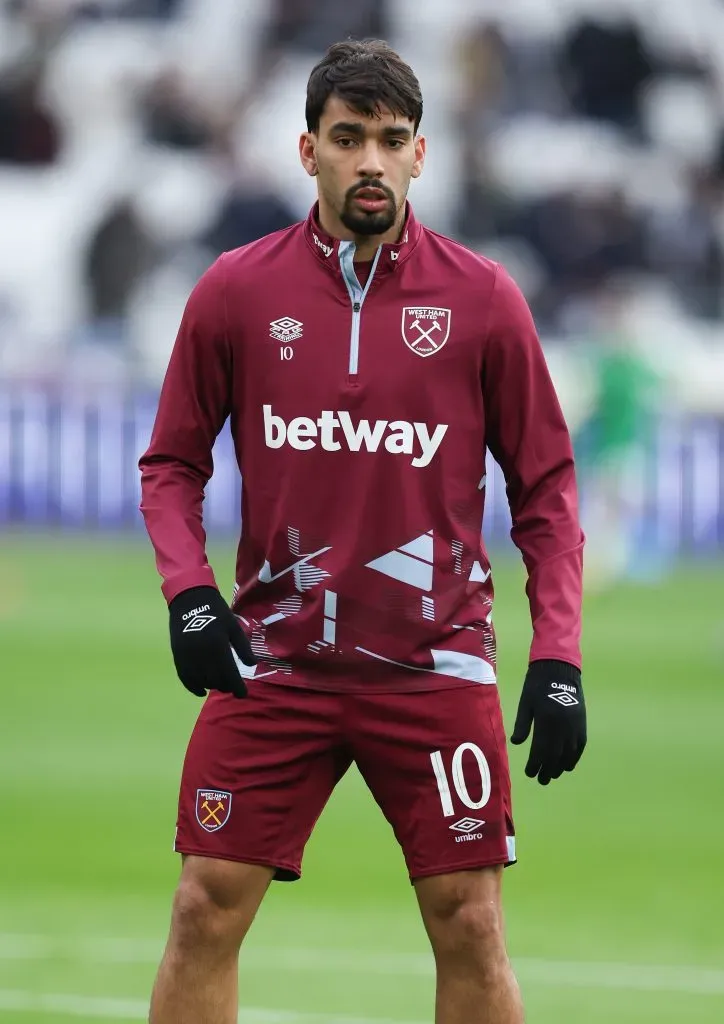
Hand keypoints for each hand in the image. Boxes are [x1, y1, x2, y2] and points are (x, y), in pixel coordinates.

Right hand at [168, 586, 255, 698]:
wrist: (190, 599)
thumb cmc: (216, 611)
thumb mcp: (234, 626)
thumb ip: (243, 647)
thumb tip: (252, 665)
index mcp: (218, 646)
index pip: (229, 675)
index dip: (237, 688)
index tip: (243, 694)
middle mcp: (202, 655)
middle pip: (215, 680)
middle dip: (226, 686)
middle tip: (232, 685)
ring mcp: (188, 657)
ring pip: (201, 681)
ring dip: (212, 686)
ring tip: (220, 684)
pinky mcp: (178, 656)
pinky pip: (185, 678)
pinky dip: (193, 687)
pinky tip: (202, 690)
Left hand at [510, 660, 585, 784]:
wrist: (559, 669)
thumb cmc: (537, 685)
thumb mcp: (526, 703)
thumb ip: (523, 724)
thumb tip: (517, 744)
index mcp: (546, 720)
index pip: (541, 750)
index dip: (535, 764)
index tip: (529, 773)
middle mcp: (563, 726)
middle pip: (555, 755)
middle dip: (547, 770)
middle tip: (541, 780)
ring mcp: (575, 725)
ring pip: (569, 753)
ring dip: (560, 767)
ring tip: (552, 775)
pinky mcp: (582, 723)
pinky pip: (580, 746)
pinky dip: (574, 758)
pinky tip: (567, 766)